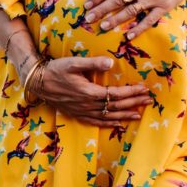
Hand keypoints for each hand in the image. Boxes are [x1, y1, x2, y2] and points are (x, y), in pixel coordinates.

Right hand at [34, 55, 152, 127]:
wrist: (37, 82)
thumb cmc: (55, 70)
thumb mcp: (73, 63)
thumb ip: (93, 63)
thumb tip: (111, 62)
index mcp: (89, 92)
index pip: (115, 94)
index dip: (131, 92)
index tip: (144, 88)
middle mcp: (88, 105)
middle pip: (115, 106)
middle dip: (133, 103)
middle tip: (148, 100)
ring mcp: (82, 112)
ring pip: (108, 116)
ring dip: (125, 115)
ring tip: (139, 114)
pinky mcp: (77, 115)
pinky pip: (96, 122)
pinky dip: (109, 123)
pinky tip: (118, 123)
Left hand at [82, 0, 186, 39]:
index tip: (87, 4)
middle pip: (118, 1)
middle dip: (102, 10)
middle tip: (89, 18)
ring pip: (131, 11)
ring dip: (116, 20)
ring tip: (103, 26)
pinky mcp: (163, 7)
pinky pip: (150, 20)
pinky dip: (139, 28)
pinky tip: (129, 35)